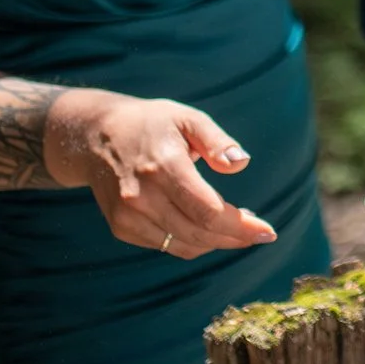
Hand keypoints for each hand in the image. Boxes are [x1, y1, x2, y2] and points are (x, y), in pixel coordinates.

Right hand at [44, 89, 279, 258]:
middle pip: (199, 233)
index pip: (208, 211)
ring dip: (216, 243)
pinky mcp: (121, 227)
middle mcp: (142, 196)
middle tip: (259, 233)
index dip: (241, 226)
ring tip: (237, 229)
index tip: (268, 231)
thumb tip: (240, 164)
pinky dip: (192, 242)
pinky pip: (166, 245)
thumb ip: (216, 141)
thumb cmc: (152, 123)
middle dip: (235, 238)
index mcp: (163, 166)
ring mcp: (128, 215)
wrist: (96, 136)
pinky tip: (206, 227)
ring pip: (184, 245)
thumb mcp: (188, 118)